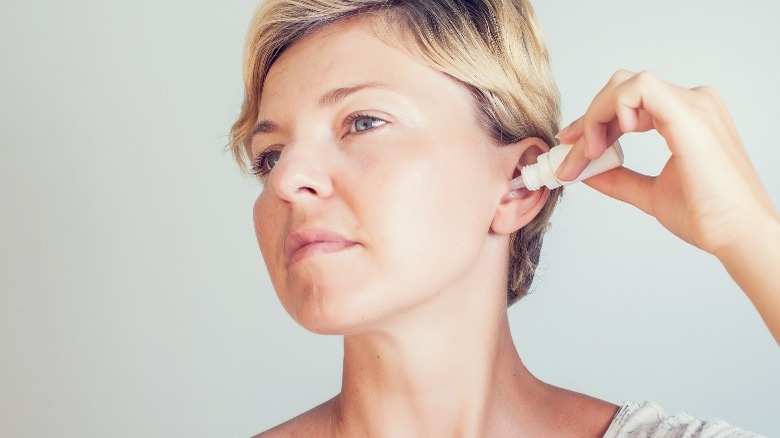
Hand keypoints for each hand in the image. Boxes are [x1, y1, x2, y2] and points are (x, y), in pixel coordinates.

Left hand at [555, 70, 776, 256]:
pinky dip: (613, 109)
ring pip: (625, 85)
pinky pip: (639, 89)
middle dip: (589, 119)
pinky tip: (609, 140)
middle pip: (623, 89)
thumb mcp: (650, 192)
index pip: (630, 102)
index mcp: (687, 116)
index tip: (571, 147)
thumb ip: (619, 178)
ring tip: (591, 153)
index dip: (594, 121)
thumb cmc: (707, 215)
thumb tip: (586, 171)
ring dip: (595, 118)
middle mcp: (693, 103)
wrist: (737, 235)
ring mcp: (694, 105)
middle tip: (570, 153)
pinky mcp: (689, 115)